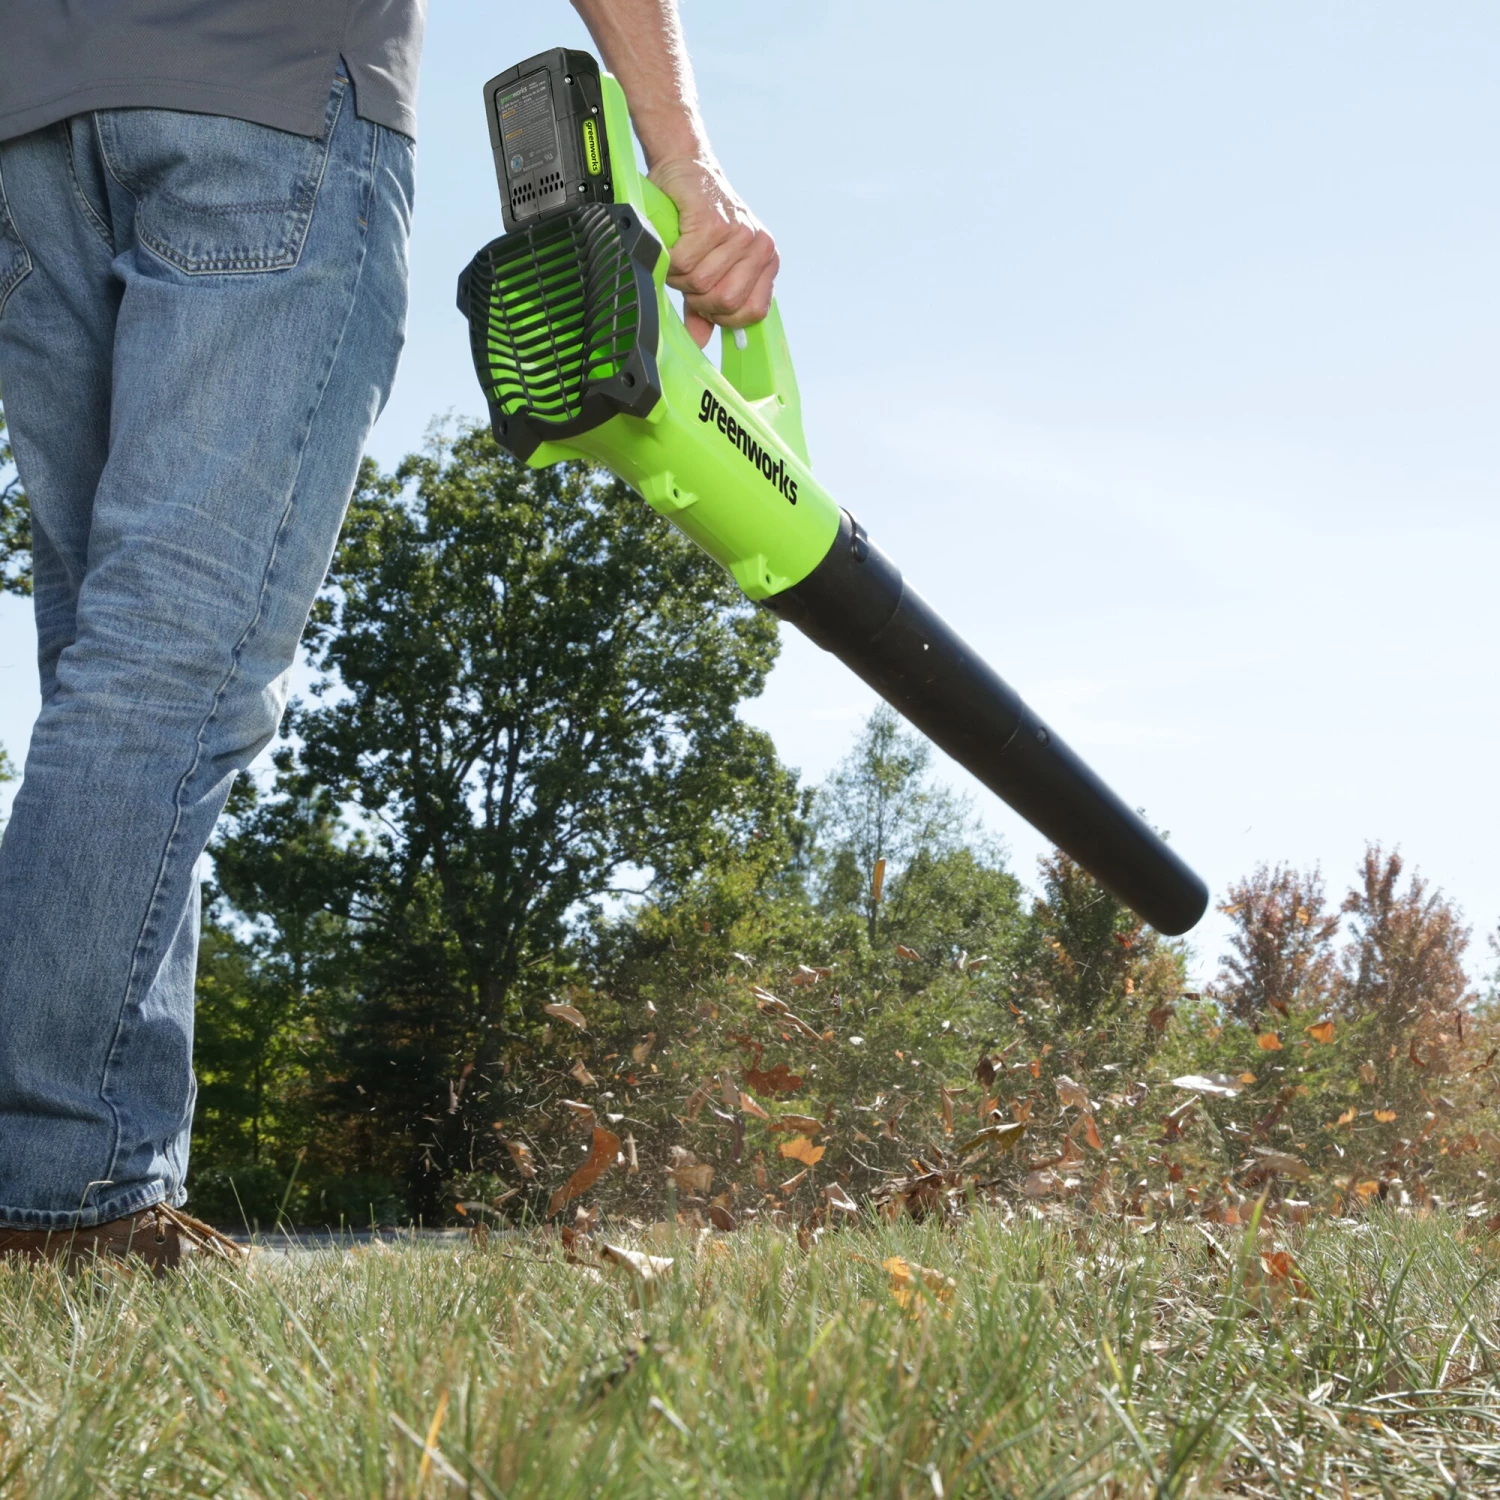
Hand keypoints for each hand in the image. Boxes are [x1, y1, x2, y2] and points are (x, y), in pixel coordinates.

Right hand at [647, 157, 777, 348]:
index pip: (752, 312)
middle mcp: (759, 246)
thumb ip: (707, 306)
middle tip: (687, 273)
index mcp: (766, 260)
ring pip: (701, 282)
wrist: (685, 165)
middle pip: (724, 301)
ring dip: (679, 273)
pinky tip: (673, 239)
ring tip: (679, 251)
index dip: (723, 316)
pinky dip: (671, 257)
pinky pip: (685, 262)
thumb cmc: (697, 217)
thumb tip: (701, 342)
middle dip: (697, 295)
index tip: (706, 301)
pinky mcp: (714, 221)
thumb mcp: (710, 264)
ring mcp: (739, 233)